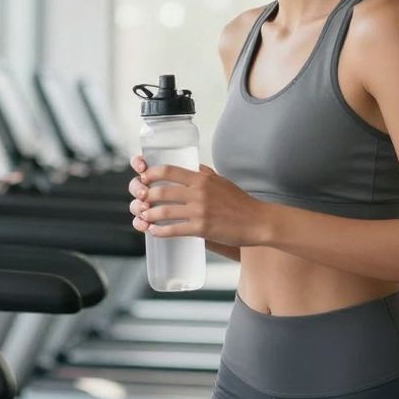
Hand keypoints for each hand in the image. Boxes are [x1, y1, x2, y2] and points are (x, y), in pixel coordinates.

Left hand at [126, 157, 266, 246]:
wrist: (257, 221)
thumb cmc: (240, 202)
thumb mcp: (222, 181)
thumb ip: (205, 173)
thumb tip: (193, 167)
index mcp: (202, 178)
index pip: (169, 171)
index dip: (151, 174)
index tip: (143, 178)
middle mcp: (199, 192)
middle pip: (162, 191)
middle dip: (146, 196)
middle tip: (140, 200)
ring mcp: (200, 211)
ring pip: (165, 211)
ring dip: (149, 215)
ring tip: (144, 216)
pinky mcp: (202, 228)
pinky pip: (174, 230)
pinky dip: (160, 231)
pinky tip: (153, 232)